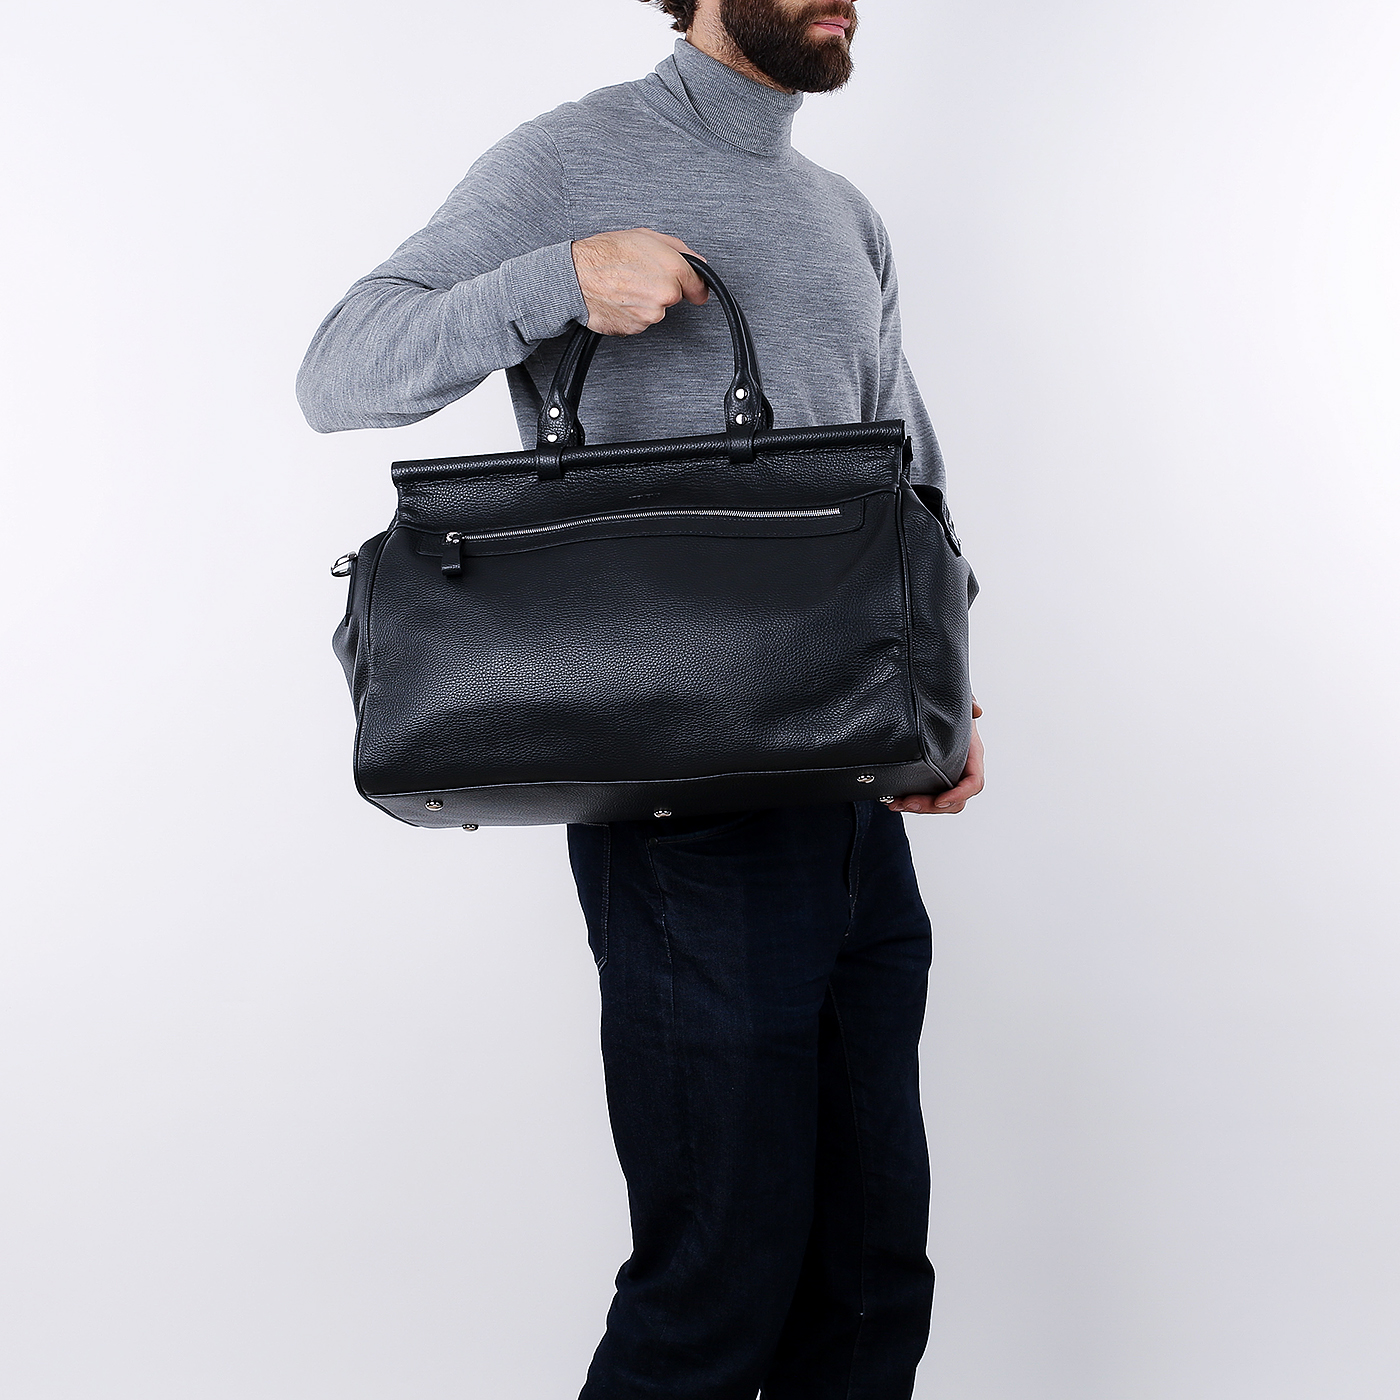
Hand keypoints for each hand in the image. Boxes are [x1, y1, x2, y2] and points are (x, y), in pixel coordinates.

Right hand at [571, 228, 708, 335]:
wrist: (576, 277)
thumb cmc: (604, 255)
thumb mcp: (645, 236)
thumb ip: (678, 249)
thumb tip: (695, 260)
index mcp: (672, 269)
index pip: (698, 286)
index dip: (696, 287)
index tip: (696, 290)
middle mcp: (665, 294)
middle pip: (674, 297)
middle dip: (662, 288)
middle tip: (640, 275)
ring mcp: (651, 314)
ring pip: (656, 310)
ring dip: (645, 301)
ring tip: (625, 285)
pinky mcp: (636, 328)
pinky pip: (640, 321)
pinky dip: (632, 312)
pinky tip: (619, 298)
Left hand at [886, 701, 984, 814]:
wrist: (933, 707)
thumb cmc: (949, 706)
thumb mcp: (959, 701)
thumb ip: (968, 703)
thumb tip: (977, 710)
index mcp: (972, 754)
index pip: (973, 782)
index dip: (959, 794)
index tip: (939, 799)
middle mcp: (962, 768)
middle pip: (954, 800)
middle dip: (931, 806)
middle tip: (908, 802)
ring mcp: (946, 775)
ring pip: (939, 804)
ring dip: (918, 807)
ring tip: (895, 803)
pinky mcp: (931, 779)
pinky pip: (926, 798)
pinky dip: (910, 802)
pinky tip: (894, 801)